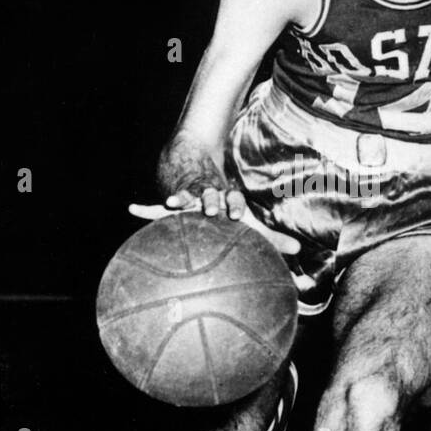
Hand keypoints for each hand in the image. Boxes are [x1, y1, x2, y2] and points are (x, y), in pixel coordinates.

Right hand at [127, 193, 300, 256]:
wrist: (202, 180)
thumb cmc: (228, 211)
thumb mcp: (249, 224)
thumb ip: (272, 238)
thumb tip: (298, 250)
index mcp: (228, 201)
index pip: (234, 201)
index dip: (235, 206)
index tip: (236, 214)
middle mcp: (209, 196)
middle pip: (210, 195)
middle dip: (209, 200)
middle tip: (210, 208)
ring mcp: (190, 199)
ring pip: (185, 196)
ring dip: (180, 198)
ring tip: (172, 201)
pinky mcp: (173, 205)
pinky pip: (157, 208)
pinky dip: (145, 209)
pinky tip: (131, 208)